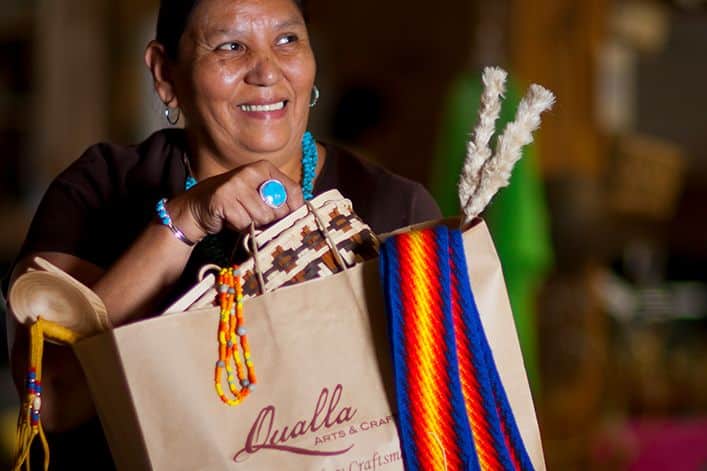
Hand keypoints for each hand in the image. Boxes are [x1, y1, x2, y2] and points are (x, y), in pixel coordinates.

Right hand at [166, 160, 304, 240]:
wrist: (199, 206)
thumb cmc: (235, 204)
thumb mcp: (259, 197)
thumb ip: (279, 201)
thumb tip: (300, 213)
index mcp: (264, 168)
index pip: (293, 189)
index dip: (295, 209)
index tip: (291, 218)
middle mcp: (251, 172)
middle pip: (279, 207)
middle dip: (270, 219)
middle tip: (256, 216)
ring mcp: (236, 184)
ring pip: (262, 217)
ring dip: (253, 224)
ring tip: (242, 216)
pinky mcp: (224, 199)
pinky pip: (245, 222)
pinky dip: (240, 227)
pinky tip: (231, 218)